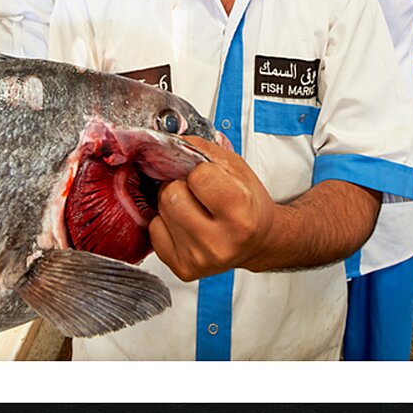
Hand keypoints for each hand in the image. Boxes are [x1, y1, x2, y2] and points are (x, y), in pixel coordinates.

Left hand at [149, 136, 274, 280]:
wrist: (259, 241)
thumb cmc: (249, 204)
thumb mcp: (238, 169)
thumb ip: (204, 151)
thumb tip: (170, 143)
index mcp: (240, 216)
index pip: (198, 177)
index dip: (202, 172)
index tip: (212, 179)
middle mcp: (219, 243)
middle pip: (171, 195)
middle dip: (181, 186)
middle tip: (197, 192)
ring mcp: (199, 259)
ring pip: (160, 212)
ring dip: (173, 203)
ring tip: (193, 208)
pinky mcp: (183, 269)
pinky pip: (154, 232)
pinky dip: (165, 223)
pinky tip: (186, 225)